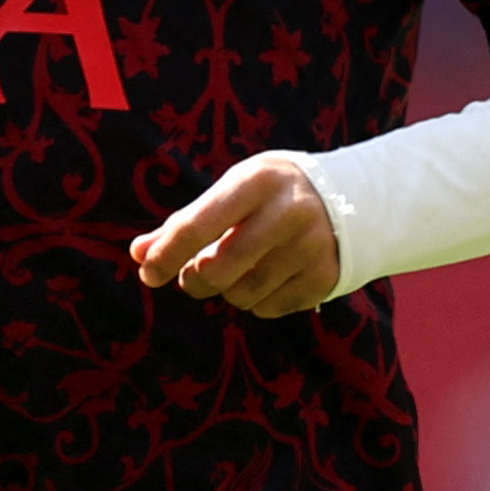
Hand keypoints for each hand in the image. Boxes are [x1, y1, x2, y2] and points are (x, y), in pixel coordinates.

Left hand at [128, 152, 340, 318]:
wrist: (350, 198)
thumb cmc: (270, 193)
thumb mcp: (232, 191)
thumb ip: (185, 222)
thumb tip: (138, 253)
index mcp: (256, 181)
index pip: (196, 226)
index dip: (165, 254)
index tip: (147, 271)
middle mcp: (287, 213)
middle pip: (216, 269)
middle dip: (194, 278)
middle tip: (195, 273)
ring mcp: (309, 248)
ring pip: (241, 295)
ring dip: (227, 290)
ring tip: (237, 268)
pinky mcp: (324, 278)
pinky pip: (268, 308)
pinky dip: (256, 300)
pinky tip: (266, 277)